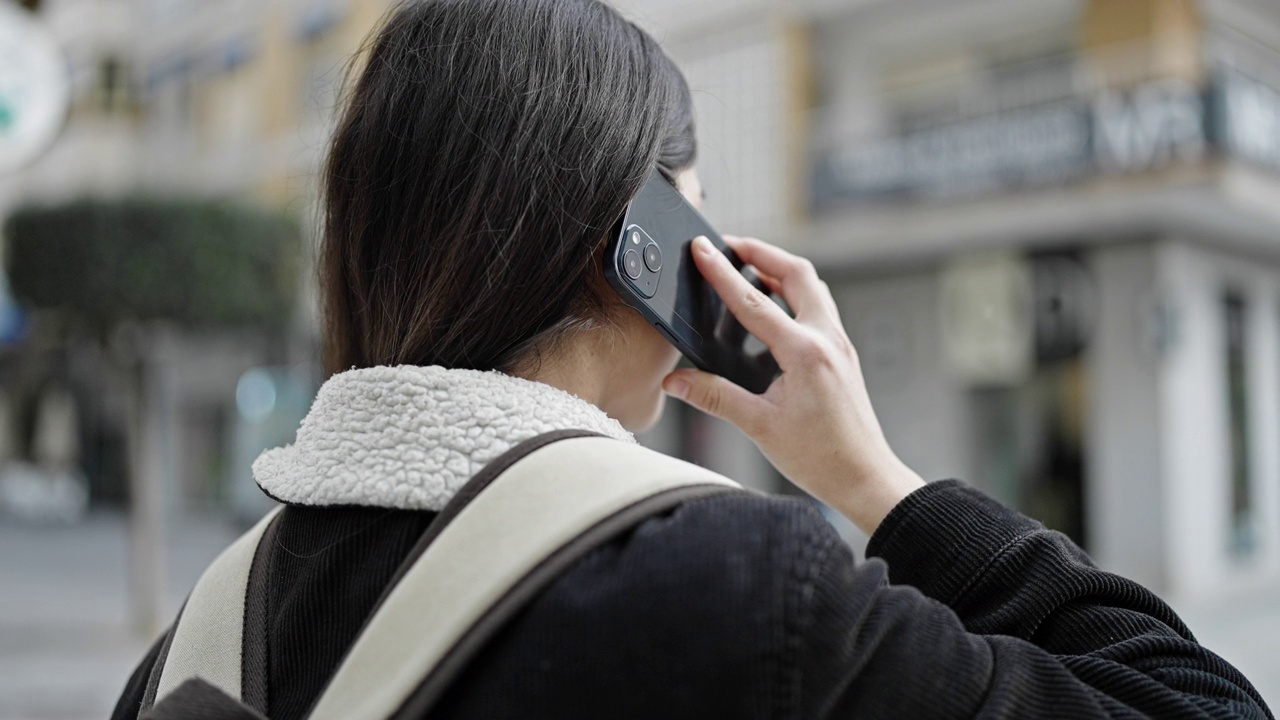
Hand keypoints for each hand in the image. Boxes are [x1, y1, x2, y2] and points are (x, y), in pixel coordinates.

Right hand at [662, 235, 923, 535]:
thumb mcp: (760, 427)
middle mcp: (826, 339)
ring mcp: (838, 345)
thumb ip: (715, 397)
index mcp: (804, 353)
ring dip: (780, 270)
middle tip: (729, 245)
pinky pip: (818, 308)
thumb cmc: (821, 457)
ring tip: (749, 268)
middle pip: (796, 273)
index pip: (753, 302)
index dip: (722, 272)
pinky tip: (774, 310)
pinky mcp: (841, 355)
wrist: (865, 477)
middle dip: (761, 252)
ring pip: (812, 287)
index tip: (701, 247)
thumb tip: (676, 382)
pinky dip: (794, 295)